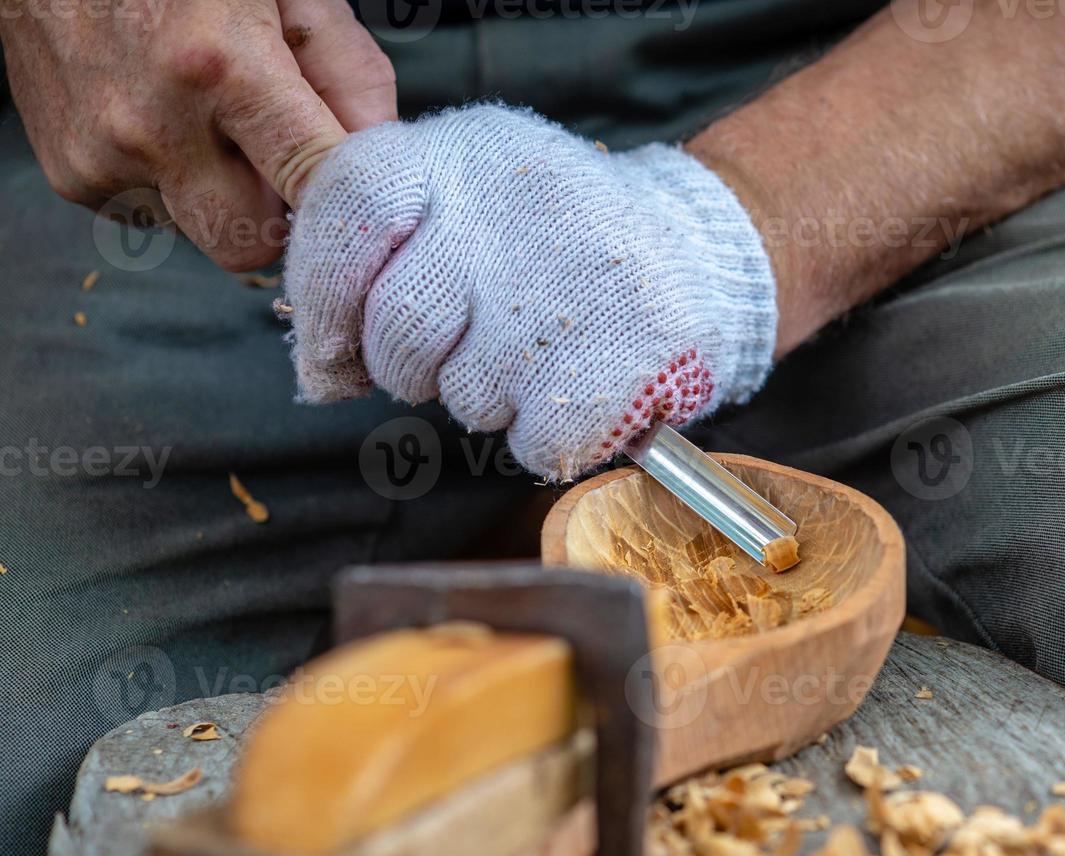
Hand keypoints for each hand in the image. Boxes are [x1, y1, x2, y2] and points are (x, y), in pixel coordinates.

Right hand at [0, 0, 394, 269]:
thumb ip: (349, 77)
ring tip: (209, 114)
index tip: (373, 212)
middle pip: (253, 245)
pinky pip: (153, 211)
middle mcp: (155, 126)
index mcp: (222, 69)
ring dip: (224, 194)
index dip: (352, 207)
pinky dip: (172, 179)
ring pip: (203, 232)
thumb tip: (384, 160)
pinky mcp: (71, 174)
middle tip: (284, 158)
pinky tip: (163, 115)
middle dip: (280, 215)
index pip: (314, 187)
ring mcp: (103, 158)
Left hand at [282, 104, 777, 481]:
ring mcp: (575, 284)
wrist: (696, 255)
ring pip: (466, 396)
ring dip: (486, 399)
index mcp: (463, 156)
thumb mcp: (466, 198)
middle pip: (400, 328)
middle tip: (458, 351)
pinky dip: (545, 435)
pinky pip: (534, 440)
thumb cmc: (552, 242)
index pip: (351, 209)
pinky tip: (577, 389)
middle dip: (410, 367)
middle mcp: (515, 209)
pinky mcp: (624, 358)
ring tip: (537, 354)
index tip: (333, 349)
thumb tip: (320, 369)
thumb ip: (381, 254)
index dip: (324, 295)